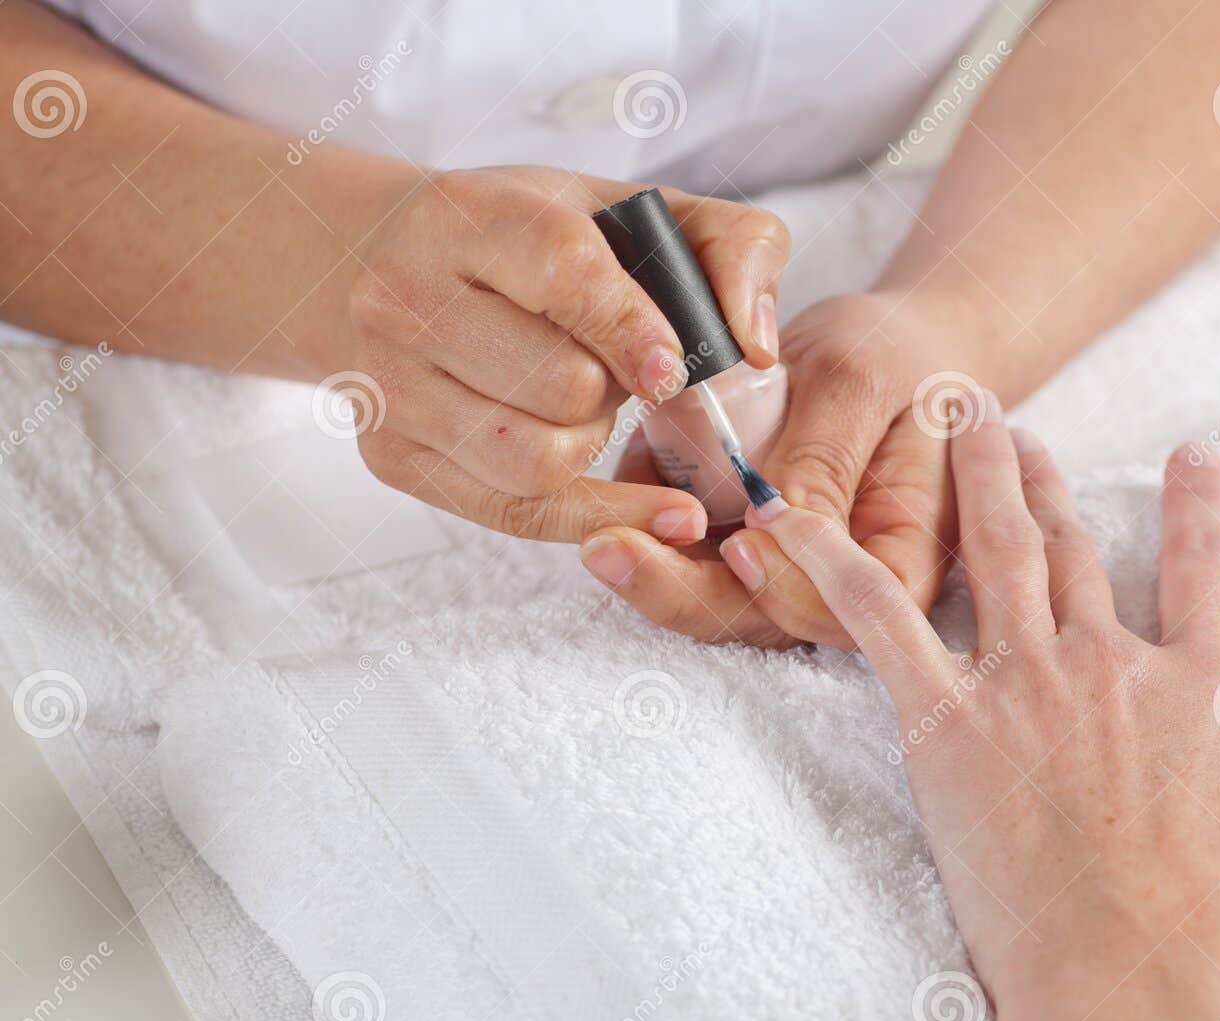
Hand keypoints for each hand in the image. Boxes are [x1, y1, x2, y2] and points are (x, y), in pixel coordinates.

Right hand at [342, 168, 787, 543]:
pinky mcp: (393, 456)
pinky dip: (596, 516)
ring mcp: (389, 385)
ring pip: (536, 461)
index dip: (634, 327)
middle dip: (614, 390)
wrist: (368, 261)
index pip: (565, 272)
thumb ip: (729, 245)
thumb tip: (757, 346)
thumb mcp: (623, 210)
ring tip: (581, 406)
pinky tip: (655, 513)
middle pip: (561, 386)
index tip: (670, 366)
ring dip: (590, 446)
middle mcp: (408, 299)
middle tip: (611, 369)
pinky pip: (515, 514)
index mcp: (470, 217)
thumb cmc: (521, 239)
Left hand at [581, 290, 977, 645]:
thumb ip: (824, 456)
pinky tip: (626, 480)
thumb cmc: (894, 356)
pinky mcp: (739, 544)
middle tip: (611, 548)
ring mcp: (783, 570)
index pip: (847, 609)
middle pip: (763, 618)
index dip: (789, 588)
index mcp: (900, 563)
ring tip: (598, 533)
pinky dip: (649, 524)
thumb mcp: (864, 382)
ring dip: (652, 568)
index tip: (739, 543)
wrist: (883, 344)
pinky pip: (686, 555)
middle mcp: (839, 585)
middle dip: (683, 591)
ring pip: (712, 597)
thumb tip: (773, 525)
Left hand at [738, 400, 1219, 1020]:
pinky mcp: (947, 732)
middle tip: (1009, 423)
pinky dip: (837, 564)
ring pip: (994, 553)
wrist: (1145, 1008)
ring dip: (971, 480)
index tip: (1193, 456)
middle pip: (1073, 546)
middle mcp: (1112, 666)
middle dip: (1041, 476)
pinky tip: (799, 520)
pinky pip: (882, 626)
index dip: (1200, 502)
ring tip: (952, 423)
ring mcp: (1027, 690)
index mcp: (1206, 685)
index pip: (1207, 564)